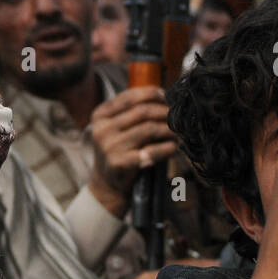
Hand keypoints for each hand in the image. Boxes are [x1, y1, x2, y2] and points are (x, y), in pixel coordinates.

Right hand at [87, 85, 176, 215]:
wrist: (107, 184)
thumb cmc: (119, 150)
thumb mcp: (116, 127)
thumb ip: (132, 111)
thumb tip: (165, 97)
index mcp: (100, 116)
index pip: (130, 97)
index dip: (152, 94)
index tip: (167, 98)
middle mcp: (102, 129)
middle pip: (142, 111)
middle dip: (165, 112)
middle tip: (177, 117)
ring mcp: (109, 147)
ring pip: (149, 128)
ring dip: (169, 129)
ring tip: (177, 132)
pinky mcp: (120, 163)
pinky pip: (151, 151)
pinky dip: (167, 148)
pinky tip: (173, 147)